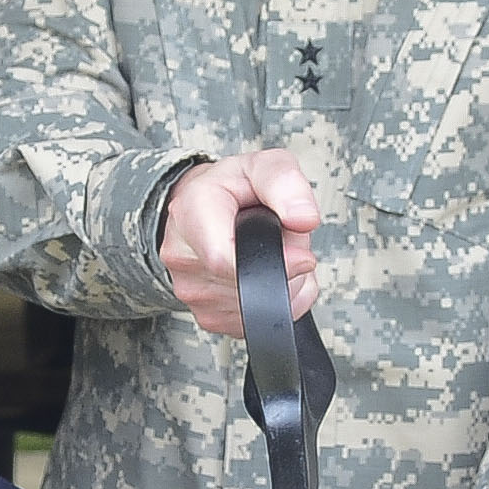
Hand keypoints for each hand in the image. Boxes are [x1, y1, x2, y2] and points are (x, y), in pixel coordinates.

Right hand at [160, 148, 320, 337]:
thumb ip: (286, 183)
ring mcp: (193, 292)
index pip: (223, 259)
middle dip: (285, 267)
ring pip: (259, 309)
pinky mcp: (208, 317)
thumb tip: (304, 219)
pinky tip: (261, 275)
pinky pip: (257, 323)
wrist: (201, 209)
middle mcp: (183, 257)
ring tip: (264, 252)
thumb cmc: (233, 188)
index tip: (301, 254)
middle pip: (251, 287)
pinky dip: (273, 303)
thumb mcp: (263, 165)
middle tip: (278, 237)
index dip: (275, 265)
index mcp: (190, 213)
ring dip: (282, 285)